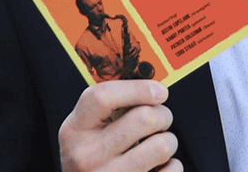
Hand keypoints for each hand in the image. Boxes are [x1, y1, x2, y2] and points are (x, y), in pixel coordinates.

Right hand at [58, 80, 179, 171]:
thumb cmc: (87, 159)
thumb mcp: (83, 131)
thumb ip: (106, 108)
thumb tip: (148, 85)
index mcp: (75, 130)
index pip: (103, 97)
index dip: (137, 88)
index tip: (158, 90)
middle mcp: (88, 155)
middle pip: (143, 118)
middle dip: (162, 114)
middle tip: (159, 119)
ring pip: (161, 145)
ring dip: (168, 141)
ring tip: (157, 143)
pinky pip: (170, 171)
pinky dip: (172, 166)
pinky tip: (160, 165)